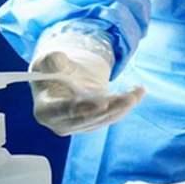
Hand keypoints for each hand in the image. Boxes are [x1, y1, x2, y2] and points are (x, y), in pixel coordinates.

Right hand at [30, 51, 144, 135]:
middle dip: (110, 108)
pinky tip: (139, 91)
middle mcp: (63, 122)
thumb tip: (57, 58)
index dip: (82, 108)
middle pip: (89, 118)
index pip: (63, 111)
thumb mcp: (49, 62)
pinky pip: (115, 114)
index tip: (102, 103)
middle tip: (128, 98)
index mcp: (45, 110)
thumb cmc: (53, 70)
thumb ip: (51, 61)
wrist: (64, 78)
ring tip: (137, 90)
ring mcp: (82, 124)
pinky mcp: (97, 121)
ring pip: (106, 117)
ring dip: (123, 105)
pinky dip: (128, 103)